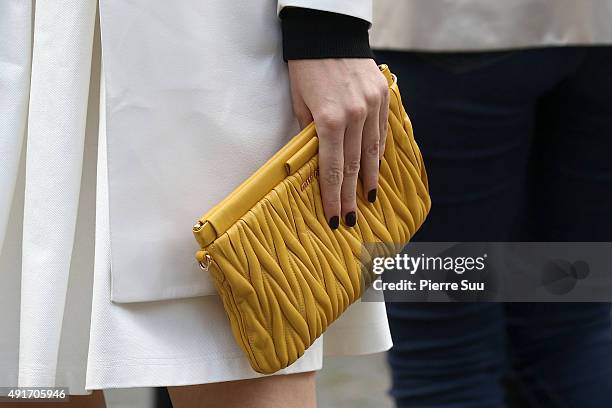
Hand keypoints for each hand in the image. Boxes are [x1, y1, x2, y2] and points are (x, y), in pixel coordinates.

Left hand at [287, 58, 389, 228]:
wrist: (327, 32)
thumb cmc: (305, 68)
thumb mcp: (299, 102)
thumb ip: (309, 133)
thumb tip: (316, 160)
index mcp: (329, 119)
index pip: (333, 168)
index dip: (333, 196)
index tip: (334, 218)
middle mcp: (355, 115)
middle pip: (354, 166)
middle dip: (350, 196)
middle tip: (350, 219)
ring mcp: (372, 105)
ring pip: (372, 152)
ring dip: (369, 179)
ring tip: (367, 200)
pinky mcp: (383, 95)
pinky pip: (382, 131)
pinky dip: (379, 152)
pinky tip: (376, 169)